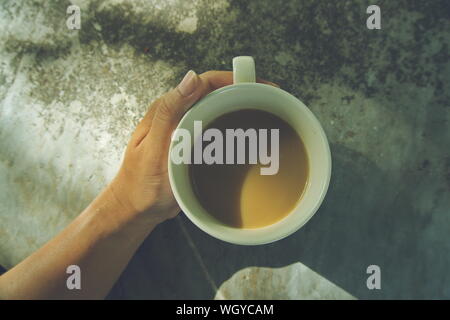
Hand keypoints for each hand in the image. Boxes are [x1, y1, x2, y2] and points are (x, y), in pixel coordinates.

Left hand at [108, 70, 277, 225]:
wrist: (137, 210)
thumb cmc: (141, 184)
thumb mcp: (153, 149)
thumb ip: (169, 113)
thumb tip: (192, 77)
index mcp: (168, 109)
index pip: (205, 83)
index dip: (234, 79)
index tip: (259, 86)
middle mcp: (179, 115)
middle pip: (216, 95)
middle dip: (244, 94)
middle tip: (270, 102)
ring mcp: (187, 131)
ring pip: (218, 112)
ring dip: (241, 111)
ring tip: (266, 117)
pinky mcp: (194, 147)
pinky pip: (217, 132)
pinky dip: (234, 131)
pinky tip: (249, 139)